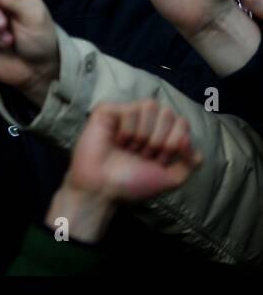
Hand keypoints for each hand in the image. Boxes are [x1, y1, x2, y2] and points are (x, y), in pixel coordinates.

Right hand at [49, 99, 199, 242]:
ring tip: (131, 148)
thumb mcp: (171, 179)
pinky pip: (129, 109)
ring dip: (144, 134)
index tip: (159, 161)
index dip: (175, 143)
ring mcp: (126, 114)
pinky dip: (127, 130)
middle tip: (144, 155)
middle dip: (160, 139)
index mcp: (161, 134)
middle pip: (168, 112)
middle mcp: (146, 122)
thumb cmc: (133, 183)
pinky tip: (117, 141)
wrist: (104, 188)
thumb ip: (189, 162)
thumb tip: (189, 142)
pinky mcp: (107, 111)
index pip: (182, 122)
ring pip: (150, 106)